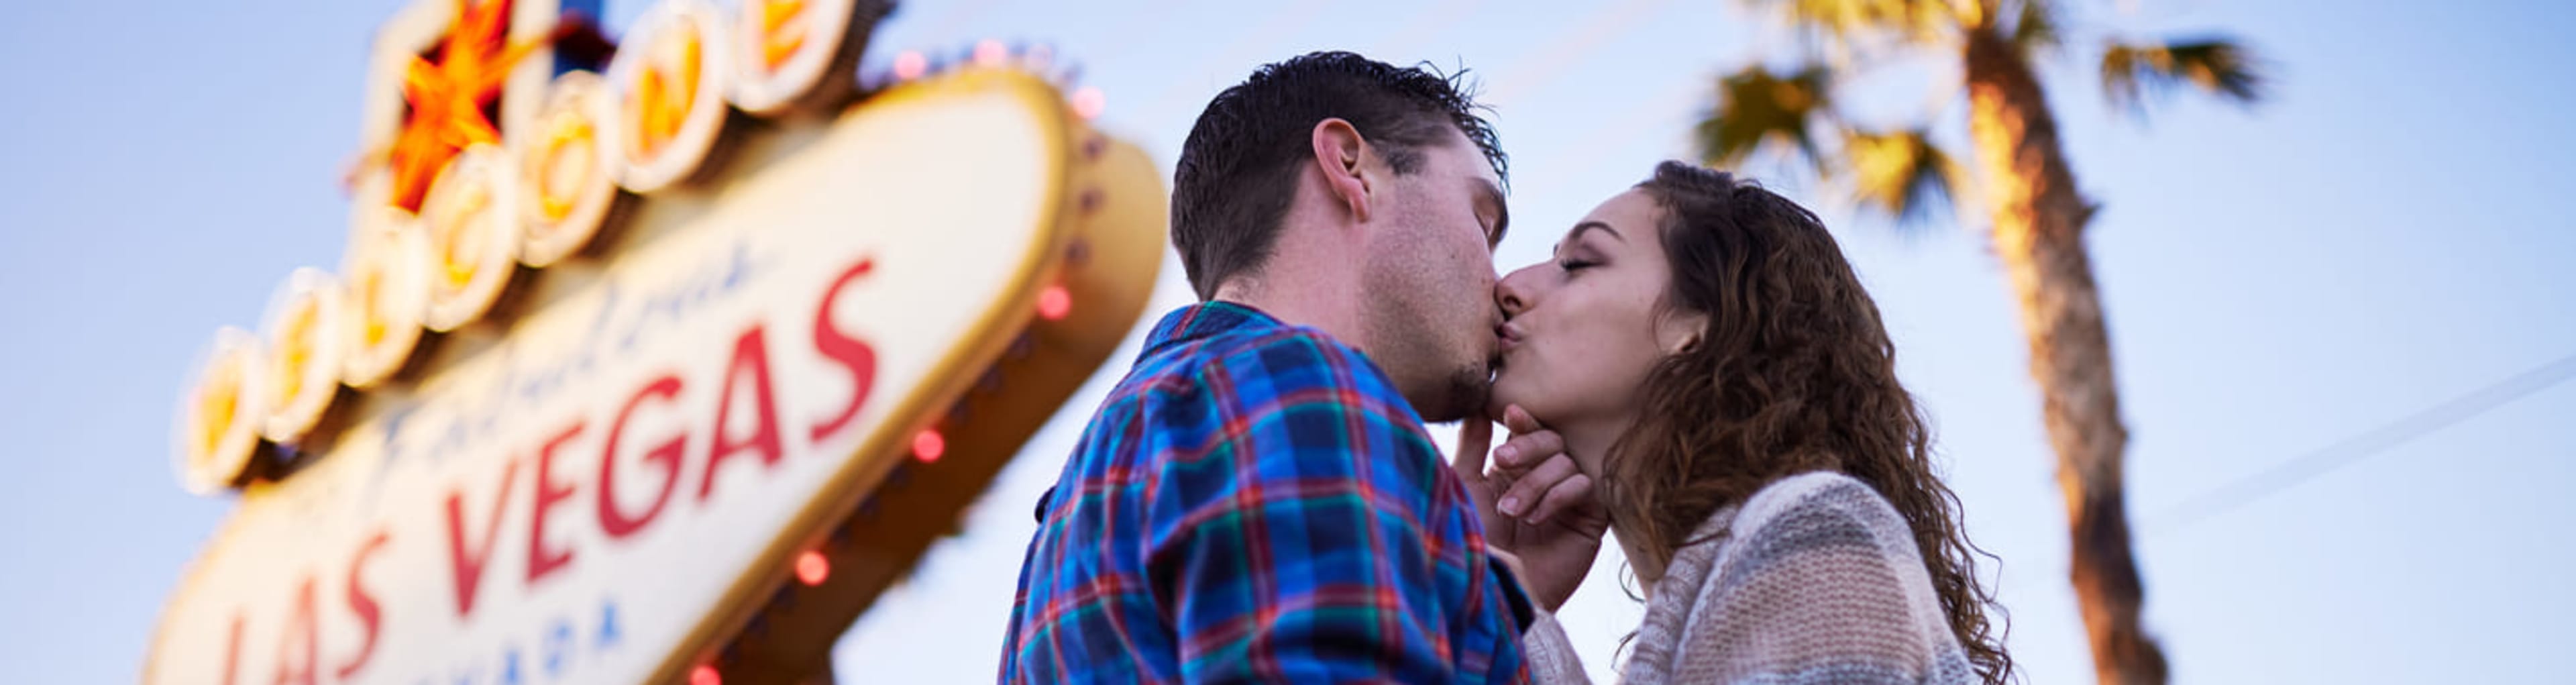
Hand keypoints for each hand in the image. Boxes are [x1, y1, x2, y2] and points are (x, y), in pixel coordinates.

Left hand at [1453, 405, 1607, 611]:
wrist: (1495, 586)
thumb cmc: (1472, 541)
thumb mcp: (1466, 487)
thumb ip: (1473, 447)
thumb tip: (1479, 408)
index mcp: (1516, 473)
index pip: (1530, 433)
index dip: (1524, 422)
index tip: (1509, 414)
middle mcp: (1545, 483)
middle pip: (1553, 440)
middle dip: (1528, 447)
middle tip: (1503, 462)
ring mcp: (1569, 501)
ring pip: (1566, 462)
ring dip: (1536, 482)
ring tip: (1512, 511)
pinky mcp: (1591, 521)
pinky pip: (1585, 486)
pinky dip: (1559, 495)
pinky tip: (1537, 519)